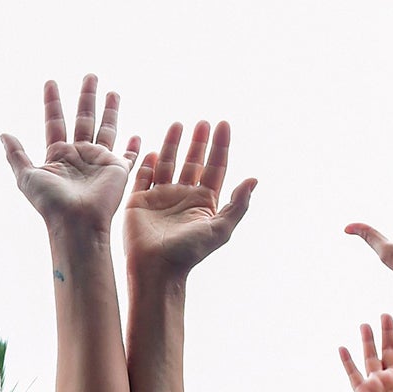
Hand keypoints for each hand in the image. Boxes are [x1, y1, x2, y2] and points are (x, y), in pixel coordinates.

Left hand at [2, 76, 141, 235]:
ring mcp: (99, 161)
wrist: (76, 222)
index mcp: (57, 154)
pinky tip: (137, 134)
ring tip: (112, 91)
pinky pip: (129, 156)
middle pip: (83, 118)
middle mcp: (79, 155)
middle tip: (90, 75)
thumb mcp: (27, 177)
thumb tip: (3, 133)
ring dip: (110, 110)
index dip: (52, 102)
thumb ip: (16, 155)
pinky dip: (134, 147)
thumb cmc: (51, 202)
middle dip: (86, 96)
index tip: (50, 81)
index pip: (55, 121)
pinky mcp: (118, 170)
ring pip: (107, 129)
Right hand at [122, 120, 257, 275]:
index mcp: (203, 202)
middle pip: (193, 162)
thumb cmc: (189, 253)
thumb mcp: (220, 229)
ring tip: (179, 124)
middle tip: (203, 122)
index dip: (220, 146)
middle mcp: (183, 197)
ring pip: (169, 164)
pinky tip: (154, 150)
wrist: (156, 269)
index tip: (223, 125)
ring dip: (174, 144)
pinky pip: (143, 176)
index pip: (215, 167)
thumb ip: (238, 204)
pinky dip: (148, 163)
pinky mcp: (138, 201)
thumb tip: (253, 179)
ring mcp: (160, 198)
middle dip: (199, 142)